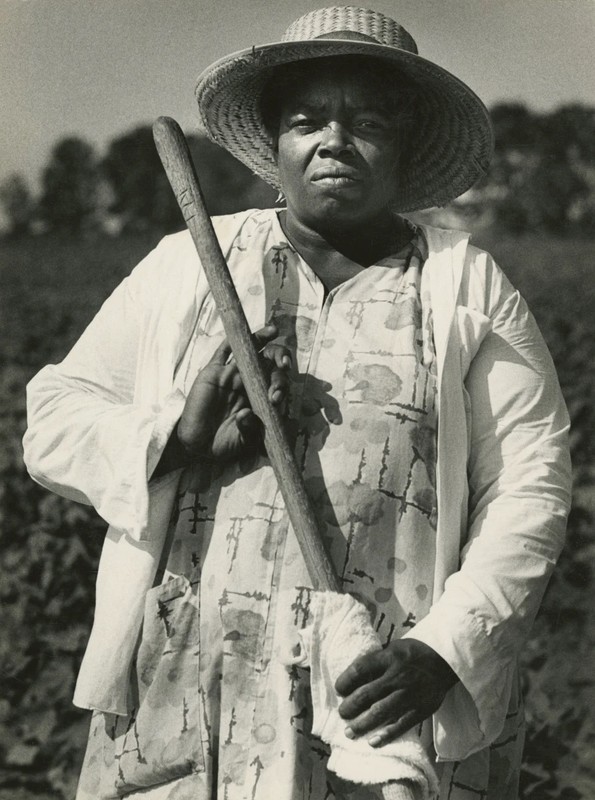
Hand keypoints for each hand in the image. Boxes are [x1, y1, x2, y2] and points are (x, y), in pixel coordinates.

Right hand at [154, 325, 290, 477]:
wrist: (197, 445)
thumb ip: (248, 430)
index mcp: (260, 399)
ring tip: (273, 331)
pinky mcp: (213, 372)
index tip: (277, 398)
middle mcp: (248, 384)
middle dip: (277, 363)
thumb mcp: (241, 441)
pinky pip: (223, 352)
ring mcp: (231, 376)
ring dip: (262, 340)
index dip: (281, 386)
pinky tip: (242, 333)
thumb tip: (248, 415)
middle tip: (282, 368)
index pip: (276, 385)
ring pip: (249, 353)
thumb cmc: (223, 444)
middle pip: (268, 365)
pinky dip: (234, 341)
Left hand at [335, 638, 457, 746]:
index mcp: (389, 657)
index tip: (339, 689)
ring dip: (362, 724)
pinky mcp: (421, 709)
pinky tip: (372, 742)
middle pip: (367, 694)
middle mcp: (398, 675)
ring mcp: (410, 694)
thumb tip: (351, 679)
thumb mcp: (393, 648)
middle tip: (342, 713)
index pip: (360, 669)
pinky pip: (401, 725)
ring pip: (380, 713)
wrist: (446, 660)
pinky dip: (385, 735)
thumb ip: (376, 661)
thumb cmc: (412, 654)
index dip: (345, 681)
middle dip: (350, 706)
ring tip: (349, 731)